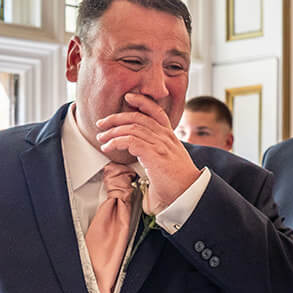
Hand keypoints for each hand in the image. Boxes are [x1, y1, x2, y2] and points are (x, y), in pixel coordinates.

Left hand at [95, 93, 199, 211]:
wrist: (190, 193)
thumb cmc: (179, 184)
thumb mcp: (168, 165)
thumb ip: (155, 158)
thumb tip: (141, 164)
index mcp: (170, 137)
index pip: (156, 112)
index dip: (142, 102)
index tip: (128, 98)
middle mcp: (165, 137)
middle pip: (138, 117)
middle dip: (117, 118)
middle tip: (102, 123)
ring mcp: (160, 144)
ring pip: (132, 128)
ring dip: (112, 132)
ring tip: (102, 139)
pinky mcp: (154, 153)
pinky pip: (130, 141)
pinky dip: (116, 142)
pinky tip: (108, 147)